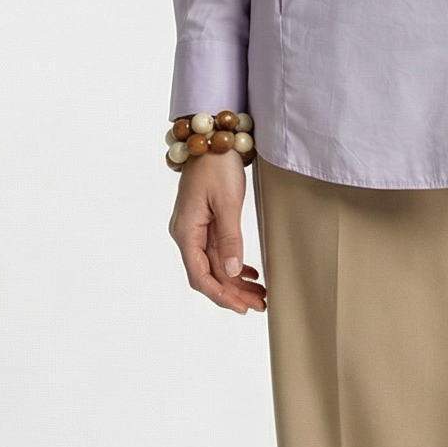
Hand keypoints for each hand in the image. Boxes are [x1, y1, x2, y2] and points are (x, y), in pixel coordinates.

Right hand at [170, 152, 266, 312]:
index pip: (200, 276)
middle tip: (261, 305)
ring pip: (215, 265)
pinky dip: (233, 265)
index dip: (221, 295)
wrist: (212, 138)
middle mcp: (187, 234)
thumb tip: (231, 272)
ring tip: (260, 294)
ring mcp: (195, 229)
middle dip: (233, 293)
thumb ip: (229, 239)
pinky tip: (250, 274)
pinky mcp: (205, 222)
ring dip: (236, 281)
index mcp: (186, 232)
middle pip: (208, 274)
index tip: (242, 308)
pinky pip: (217, 252)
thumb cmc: (217, 165)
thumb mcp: (227, 202)